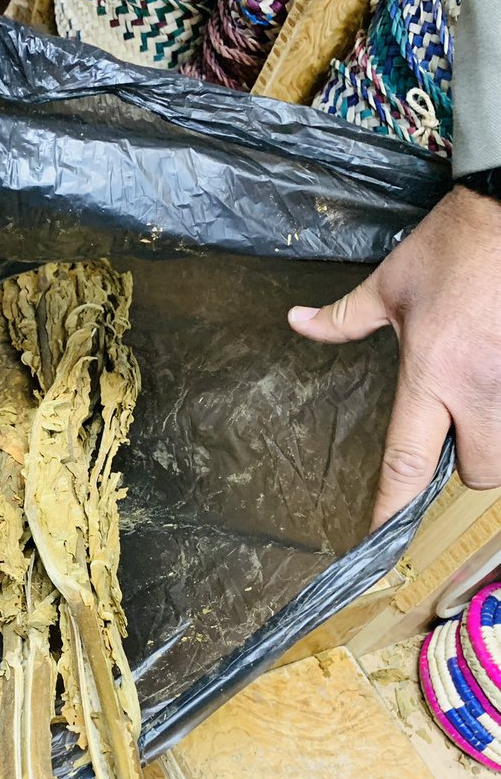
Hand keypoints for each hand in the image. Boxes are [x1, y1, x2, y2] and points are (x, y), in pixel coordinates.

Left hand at [288, 185, 500, 529]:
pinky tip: (498, 386)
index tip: (381, 534)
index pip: (407, 458)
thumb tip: (298, 323)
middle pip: (477, 470)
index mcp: (432, 371)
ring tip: (483, 403)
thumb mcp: (392, 282)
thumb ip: (347, 318)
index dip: (393, 505)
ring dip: (497, 440)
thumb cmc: (456, 244)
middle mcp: (480, 386)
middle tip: (457, 432)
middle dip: (466, 464)